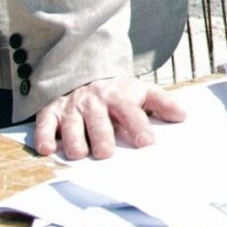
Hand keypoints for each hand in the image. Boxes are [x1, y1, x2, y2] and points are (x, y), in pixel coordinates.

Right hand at [32, 76, 185, 159]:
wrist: (84, 72)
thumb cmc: (116, 92)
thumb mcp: (140, 91)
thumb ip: (161, 102)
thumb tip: (183, 115)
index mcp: (119, 97)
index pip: (130, 111)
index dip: (138, 126)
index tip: (146, 142)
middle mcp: (95, 102)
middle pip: (99, 120)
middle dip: (102, 136)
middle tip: (105, 152)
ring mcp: (72, 107)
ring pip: (72, 124)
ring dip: (74, 138)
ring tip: (79, 154)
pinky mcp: (51, 111)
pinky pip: (45, 123)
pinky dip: (44, 136)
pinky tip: (47, 149)